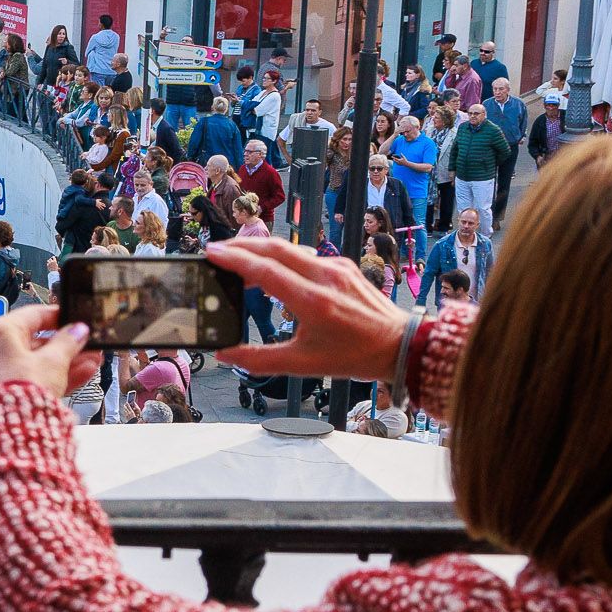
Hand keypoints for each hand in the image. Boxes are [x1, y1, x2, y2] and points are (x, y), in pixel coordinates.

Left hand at [0, 307, 101, 401]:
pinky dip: (51, 374)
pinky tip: (77, 374)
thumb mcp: (54, 361)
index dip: (59, 317)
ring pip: (34, 361)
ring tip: (88, 360)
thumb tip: (77, 331)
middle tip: (85, 345)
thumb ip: (69, 342)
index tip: (74, 321)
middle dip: (65, 345)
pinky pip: (29, 375)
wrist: (10, 428)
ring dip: (64, 360)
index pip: (33, 315)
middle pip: (35, 341)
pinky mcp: (0, 389)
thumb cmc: (20, 391)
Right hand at [208, 236, 411, 380]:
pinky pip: (306, 255)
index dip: (234, 260)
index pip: (265, 270)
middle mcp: (325, 277)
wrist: (399, 345)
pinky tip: (272, 268)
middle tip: (216, 250)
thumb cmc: (354, 356)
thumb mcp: (302, 365)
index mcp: (313, 302)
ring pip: (290, 249)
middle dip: (241, 246)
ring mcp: (337, 268)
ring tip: (238, 258)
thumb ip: (258, 360)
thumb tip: (225, 354)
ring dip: (260, 250)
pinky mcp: (343, 266)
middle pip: (275, 249)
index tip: (211, 254)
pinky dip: (282, 258)